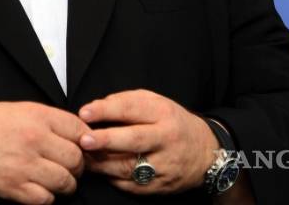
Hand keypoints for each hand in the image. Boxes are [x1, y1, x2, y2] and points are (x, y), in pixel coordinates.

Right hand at [0, 101, 90, 203]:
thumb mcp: (21, 109)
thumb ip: (48, 119)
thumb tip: (76, 133)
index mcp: (38, 117)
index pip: (78, 129)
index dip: (86, 140)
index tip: (85, 146)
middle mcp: (34, 139)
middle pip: (76, 158)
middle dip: (78, 165)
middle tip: (71, 166)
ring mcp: (25, 165)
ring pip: (65, 181)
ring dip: (66, 184)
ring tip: (58, 180)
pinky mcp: (14, 187)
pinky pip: (45, 199)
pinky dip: (47, 197)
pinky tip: (41, 189)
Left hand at [78, 89, 217, 195]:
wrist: (205, 152)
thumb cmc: (172, 123)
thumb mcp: (155, 102)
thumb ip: (126, 101)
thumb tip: (95, 109)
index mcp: (163, 113)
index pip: (132, 109)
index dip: (106, 110)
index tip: (84, 112)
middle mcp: (166, 139)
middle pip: (134, 140)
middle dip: (106, 140)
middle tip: (84, 140)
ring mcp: (164, 165)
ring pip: (129, 167)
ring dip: (102, 163)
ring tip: (83, 157)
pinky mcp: (161, 186)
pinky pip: (132, 185)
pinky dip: (113, 178)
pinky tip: (101, 171)